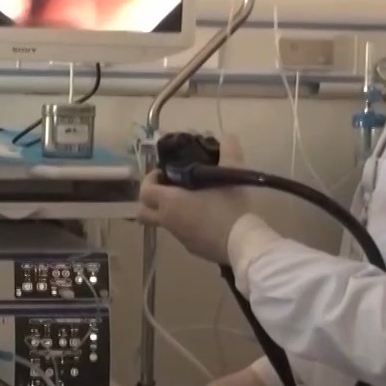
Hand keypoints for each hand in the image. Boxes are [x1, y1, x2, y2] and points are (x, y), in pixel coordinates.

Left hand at [137, 136, 255, 263]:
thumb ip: (228, 151)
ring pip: (164, 223)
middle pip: (144, 213)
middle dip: (150, 201)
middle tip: (169, 189)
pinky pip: (182, 234)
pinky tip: (208, 218)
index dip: (150, 180)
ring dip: (171, 212)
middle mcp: (168, 221)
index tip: (164, 172)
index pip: (144, 191)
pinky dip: (188, 225)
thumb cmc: (229, 207)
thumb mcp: (231, 174)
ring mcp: (179, 237)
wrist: (242, 244)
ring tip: (195, 200)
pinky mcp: (192, 249)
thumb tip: (228, 136)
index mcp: (170, 202)